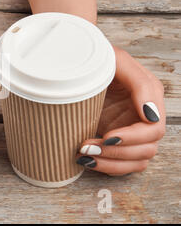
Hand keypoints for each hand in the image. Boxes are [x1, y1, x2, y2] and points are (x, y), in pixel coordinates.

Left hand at [76, 46, 165, 175]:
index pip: (152, 129)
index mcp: (149, 97)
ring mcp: (129, 130)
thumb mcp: (117, 60)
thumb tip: (152, 115)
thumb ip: (140, 84)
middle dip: (116, 152)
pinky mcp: (115, 140)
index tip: (108, 136)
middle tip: (87, 146)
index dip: (132, 138)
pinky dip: (105, 166)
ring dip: (110, 163)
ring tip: (84, 155)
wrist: (73, 61)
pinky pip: (120, 164)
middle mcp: (143, 116)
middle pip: (146, 149)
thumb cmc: (96, 58)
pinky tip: (86, 160)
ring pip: (136, 161)